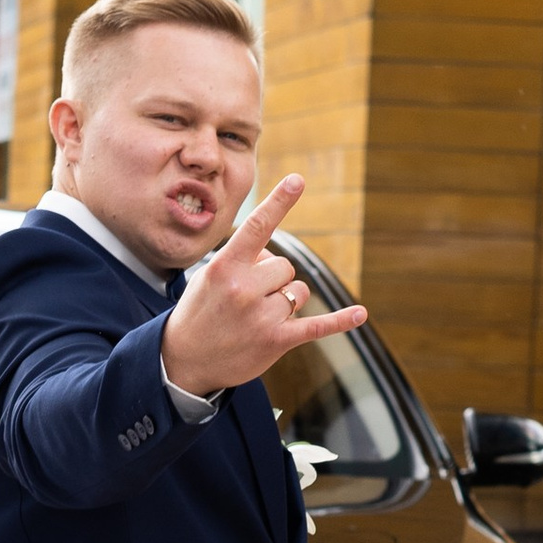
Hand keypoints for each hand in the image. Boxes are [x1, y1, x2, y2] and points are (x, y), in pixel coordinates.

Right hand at [159, 175, 365, 401]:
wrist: (182, 362)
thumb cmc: (198, 313)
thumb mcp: (209, 277)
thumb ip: (242, 260)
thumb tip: (275, 258)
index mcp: (225, 267)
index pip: (257, 227)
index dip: (279, 202)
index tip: (298, 180)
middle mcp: (243, 289)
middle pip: (285, 266)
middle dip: (273, 280)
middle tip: (247, 299)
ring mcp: (261, 317)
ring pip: (299, 292)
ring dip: (286, 301)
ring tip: (258, 318)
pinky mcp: (276, 341)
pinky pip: (316, 326)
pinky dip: (340, 321)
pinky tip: (360, 313)